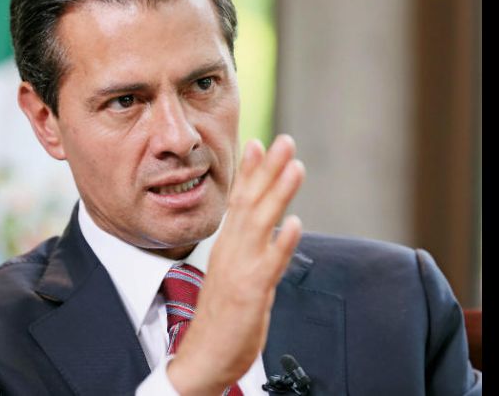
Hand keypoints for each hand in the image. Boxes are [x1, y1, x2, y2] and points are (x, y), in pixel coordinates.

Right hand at [167, 134, 304, 394]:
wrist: (204, 357)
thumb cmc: (222, 316)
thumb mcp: (234, 273)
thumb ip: (247, 248)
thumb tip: (269, 227)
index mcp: (228, 246)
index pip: (239, 201)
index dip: (251, 171)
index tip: (258, 142)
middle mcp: (232, 251)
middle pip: (250, 203)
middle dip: (267, 170)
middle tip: (284, 141)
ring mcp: (241, 270)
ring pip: (260, 225)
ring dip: (278, 194)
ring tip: (294, 167)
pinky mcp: (250, 293)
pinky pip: (269, 265)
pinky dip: (282, 243)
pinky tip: (295, 224)